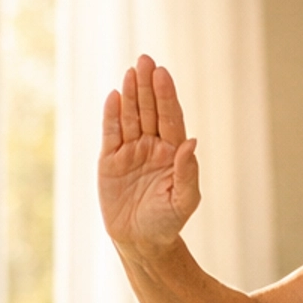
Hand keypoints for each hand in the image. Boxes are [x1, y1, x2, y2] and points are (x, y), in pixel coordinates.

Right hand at [98, 54, 198, 251]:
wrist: (141, 242)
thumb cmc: (167, 222)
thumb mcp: (183, 201)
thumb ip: (188, 172)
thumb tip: (192, 142)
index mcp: (173, 153)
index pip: (170, 118)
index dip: (166, 96)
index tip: (163, 74)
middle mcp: (152, 146)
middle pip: (150, 110)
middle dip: (148, 86)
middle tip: (146, 60)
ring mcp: (130, 151)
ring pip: (130, 117)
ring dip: (130, 94)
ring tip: (131, 72)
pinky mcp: (110, 160)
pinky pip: (111, 133)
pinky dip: (112, 115)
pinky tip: (114, 96)